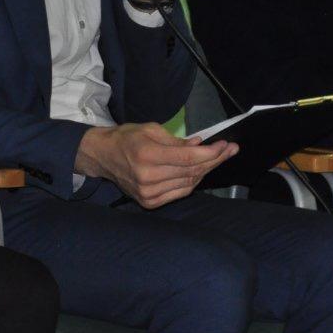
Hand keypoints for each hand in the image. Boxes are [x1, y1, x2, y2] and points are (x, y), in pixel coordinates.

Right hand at [76, 124, 235, 208]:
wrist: (102, 156)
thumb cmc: (126, 138)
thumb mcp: (151, 130)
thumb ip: (177, 140)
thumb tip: (200, 145)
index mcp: (147, 154)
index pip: (188, 157)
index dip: (211, 152)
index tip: (226, 145)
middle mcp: (147, 177)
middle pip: (191, 171)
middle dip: (214, 160)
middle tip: (230, 150)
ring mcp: (148, 193)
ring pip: (189, 184)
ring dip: (206, 171)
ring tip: (217, 159)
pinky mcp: (149, 202)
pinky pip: (180, 192)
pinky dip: (192, 182)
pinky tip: (199, 171)